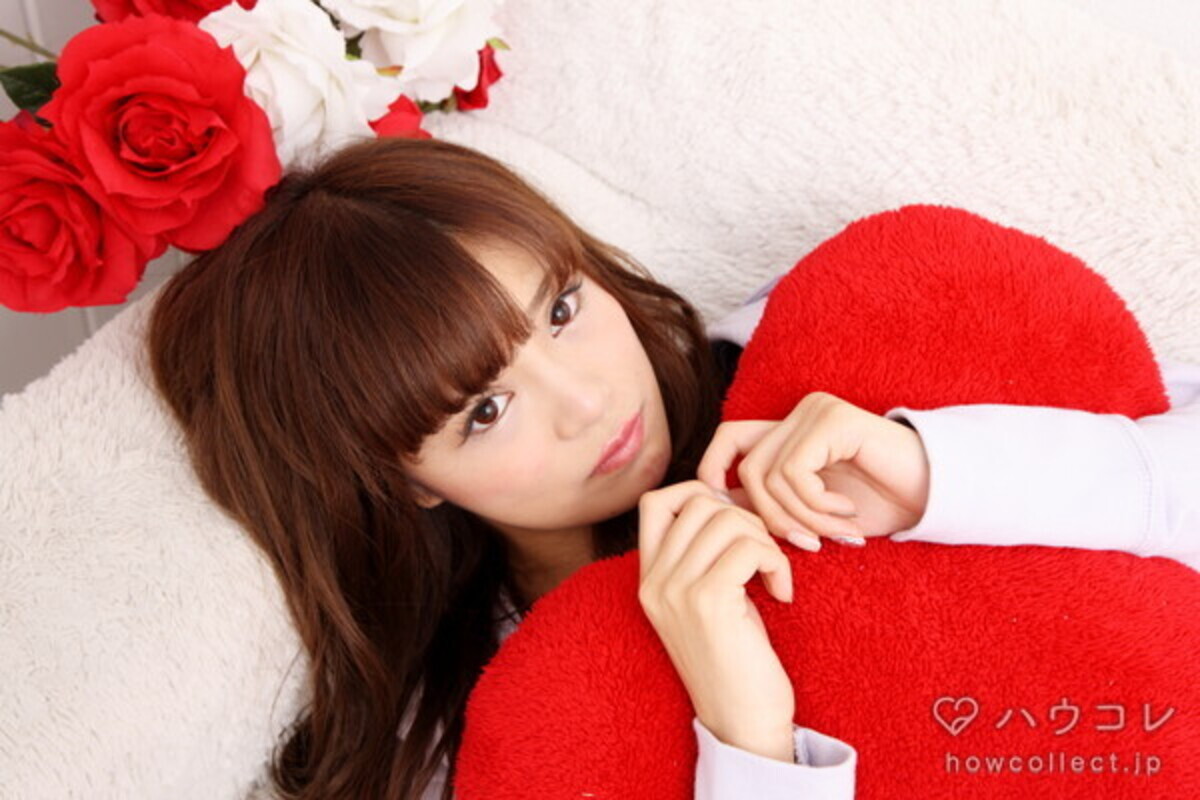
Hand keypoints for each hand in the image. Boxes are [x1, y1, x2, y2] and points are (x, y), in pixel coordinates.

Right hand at [637, 480, 795, 762]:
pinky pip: (750, 547)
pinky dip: (776, 561)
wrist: (742, 724)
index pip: (656, 501)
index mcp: (648, 579)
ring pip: (726, 520)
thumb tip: (727, 499)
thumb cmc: (736, 660)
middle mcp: (654, 582)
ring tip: (774, 576)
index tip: (734, 526)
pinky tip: (781, 592)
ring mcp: (676, 591)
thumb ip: (702, 555)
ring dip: (764, 540)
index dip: (699, 494)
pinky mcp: (708, 603)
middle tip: (764, 556)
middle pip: (698, 502)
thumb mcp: (705, 601)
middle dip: (744, 517)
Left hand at [696, 391, 930, 548]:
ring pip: (770, 476)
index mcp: (789, 430)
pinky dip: (817, 506)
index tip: (733, 519)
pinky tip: (849, 515)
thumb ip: (770, 502)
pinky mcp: (833, 420)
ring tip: (837, 533)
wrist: (935, 496)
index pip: (728, 439)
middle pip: (747, 467)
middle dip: (773, 518)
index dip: (715, 473)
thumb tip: (715, 510)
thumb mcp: (811, 510)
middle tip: (809, 545)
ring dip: (803, 519)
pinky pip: (795, 472)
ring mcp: (816, 412)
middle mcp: (799, 413)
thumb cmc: (877, 506)